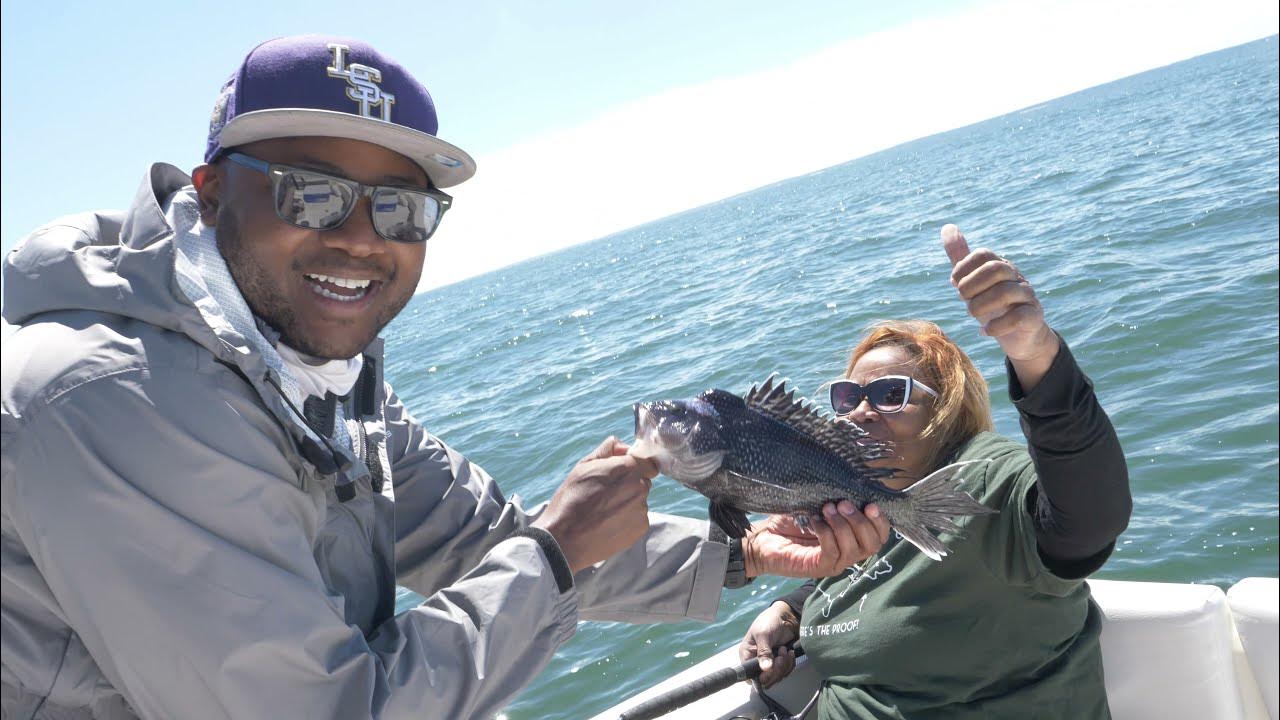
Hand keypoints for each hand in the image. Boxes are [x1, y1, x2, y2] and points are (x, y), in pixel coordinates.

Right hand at [532, 437, 656, 572]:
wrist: (565, 539)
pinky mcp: (640, 529)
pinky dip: (627, 519)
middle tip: (605, 493)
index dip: (635, 466)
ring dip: (627, 502)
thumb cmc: (570, 501)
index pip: (647, 462)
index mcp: (628, 468)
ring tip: (603, 511)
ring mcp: (642, 510)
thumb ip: (605, 451)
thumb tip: (620, 444)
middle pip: (643, 481)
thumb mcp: (582, 467)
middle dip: (629, 484)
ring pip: (639, 500)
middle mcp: (640, 488)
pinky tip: (608, 523)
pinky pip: (638, 518)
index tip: (621, 473)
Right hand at [738, 601, 800, 687]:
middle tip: (781, 656)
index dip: (761, 676)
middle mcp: (757, 662)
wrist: (786, 616)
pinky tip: (789, 652)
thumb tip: (765, 669)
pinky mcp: (780, 663)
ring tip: (784, 650)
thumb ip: (763, 652)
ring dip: (784, 666)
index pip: (750, 675)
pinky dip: (789, 664)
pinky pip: (785, 672)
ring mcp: (769, 663)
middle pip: (765, 680)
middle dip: (776, 670)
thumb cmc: (769, 621)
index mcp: (747, 655)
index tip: (770, 668)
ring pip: (777, 677)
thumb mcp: (763, 634)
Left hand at [742, 501, 889, 578]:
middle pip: (873, 544)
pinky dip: (827, 534)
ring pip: (854, 549)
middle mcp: (847, 552)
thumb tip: (850, 486)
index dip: (881, 522)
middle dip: (861, 521)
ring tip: (826, 509)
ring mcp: (834, 563)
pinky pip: (832, 553)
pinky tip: (815, 522)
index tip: (870, 504)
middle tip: (843, 504)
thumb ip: (835, 501)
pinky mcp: (818, 568)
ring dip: (843, 525)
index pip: (879, 536)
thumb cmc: (788, 522)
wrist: (761, 539)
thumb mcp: (815, 505)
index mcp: (851, 538)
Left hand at [941, 224, 1059, 388]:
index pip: (983, 254)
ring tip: (972, 315)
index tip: (954, 283)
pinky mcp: (1033, 317)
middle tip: (963, 300)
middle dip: (971, 285)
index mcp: (1000, 266)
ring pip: (1006, 292)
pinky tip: (985, 331)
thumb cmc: (993, 305)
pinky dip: (996, 326)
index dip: (963, 268)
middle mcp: (1016, 277)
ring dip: (980, 306)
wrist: (1019, 335)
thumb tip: (947, 227)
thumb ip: (960, 256)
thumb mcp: (973, 281)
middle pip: (995, 269)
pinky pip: (1018, 317)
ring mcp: (1028, 296)